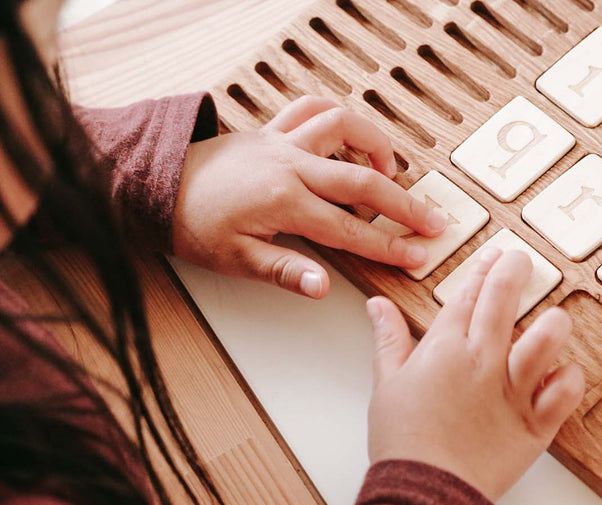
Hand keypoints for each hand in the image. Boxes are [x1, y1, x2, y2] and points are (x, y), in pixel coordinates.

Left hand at [172, 97, 446, 297]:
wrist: (156, 186)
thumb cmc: (193, 226)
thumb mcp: (237, 260)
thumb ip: (285, 271)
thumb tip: (323, 287)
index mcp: (285, 203)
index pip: (351, 230)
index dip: (390, 246)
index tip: (418, 256)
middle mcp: (290, 166)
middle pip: (364, 180)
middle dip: (405, 203)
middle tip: (433, 219)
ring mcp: (282, 142)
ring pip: (343, 125)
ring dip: (375, 146)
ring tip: (388, 172)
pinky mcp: (271, 130)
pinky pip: (311, 108)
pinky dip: (336, 117)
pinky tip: (348, 138)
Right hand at [366, 249, 584, 500]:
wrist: (426, 493)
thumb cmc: (403, 441)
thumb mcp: (386, 384)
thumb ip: (388, 339)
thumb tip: (377, 305)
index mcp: (445, 348)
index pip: (467, 294)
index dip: (483, 269)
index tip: (494, 255)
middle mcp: (482, 361)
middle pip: (504, 299)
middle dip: (515, 270)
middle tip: (522, 260)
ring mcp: (513, 391)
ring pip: (546, 338)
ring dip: (552, 322)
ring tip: (552, 318)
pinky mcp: (536, 424)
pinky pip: (567, 390)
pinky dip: (569, 378)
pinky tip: (561, 373)